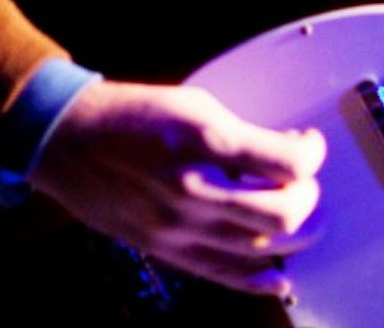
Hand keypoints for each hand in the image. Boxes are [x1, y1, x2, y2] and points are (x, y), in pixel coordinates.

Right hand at [28, 79, 325, 297]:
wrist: (71, 142)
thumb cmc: (134, 114)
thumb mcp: (195, 104)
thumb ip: (240, 133)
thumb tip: (285, 150)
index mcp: (204, 141)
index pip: (286, 163)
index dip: (312, 153)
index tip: (310, 145)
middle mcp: (194, 190)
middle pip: (283, 214)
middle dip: (308, 197)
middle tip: (304, 181)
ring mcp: (180, 228)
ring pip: (262, 249)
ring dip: (294, 234)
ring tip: (296, 213)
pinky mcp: (166, 251)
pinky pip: (224, 276)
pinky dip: (261, 280)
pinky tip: (280, 275)